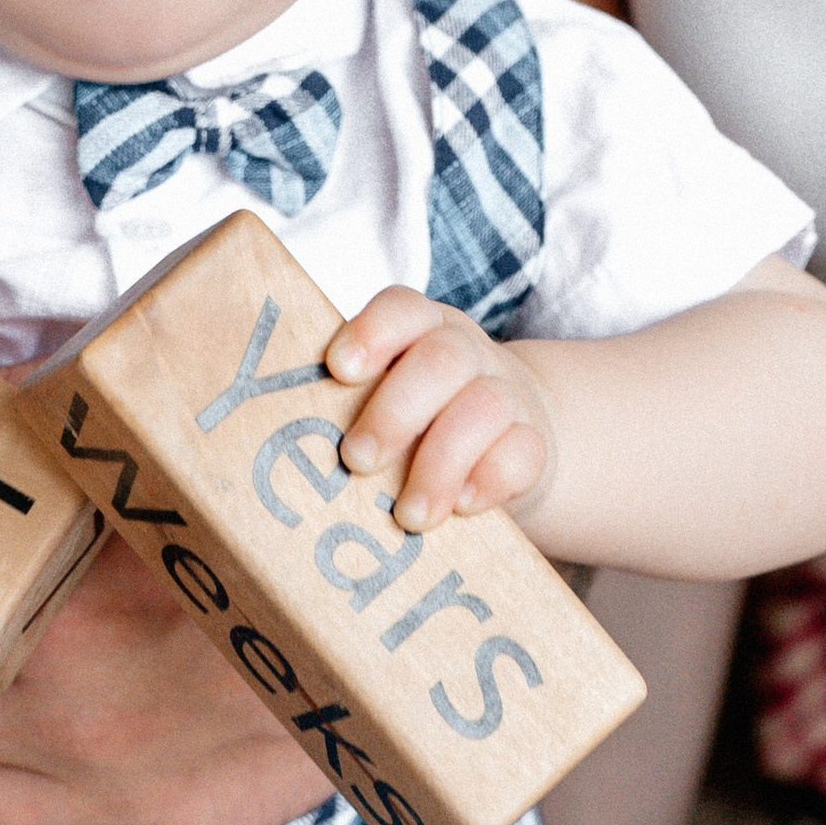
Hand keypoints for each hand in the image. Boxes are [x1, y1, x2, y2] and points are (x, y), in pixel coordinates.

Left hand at [322, 290, 556, 528]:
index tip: (339, 370)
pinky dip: (491, 479)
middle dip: (395, 412)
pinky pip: (523, 452)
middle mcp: (466, 353)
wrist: (505, 440)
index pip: (402, 309)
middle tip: (356, 461)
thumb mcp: (383, 398)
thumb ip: (347, 406)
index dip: (371, 331)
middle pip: (442, 359)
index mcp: (420, 331)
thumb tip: (291, 449)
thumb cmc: (419, 421)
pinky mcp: (533, 442)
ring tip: (409, 515)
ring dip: (440, 463)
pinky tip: (461, 507)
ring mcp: (506, 394)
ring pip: (485, 407)